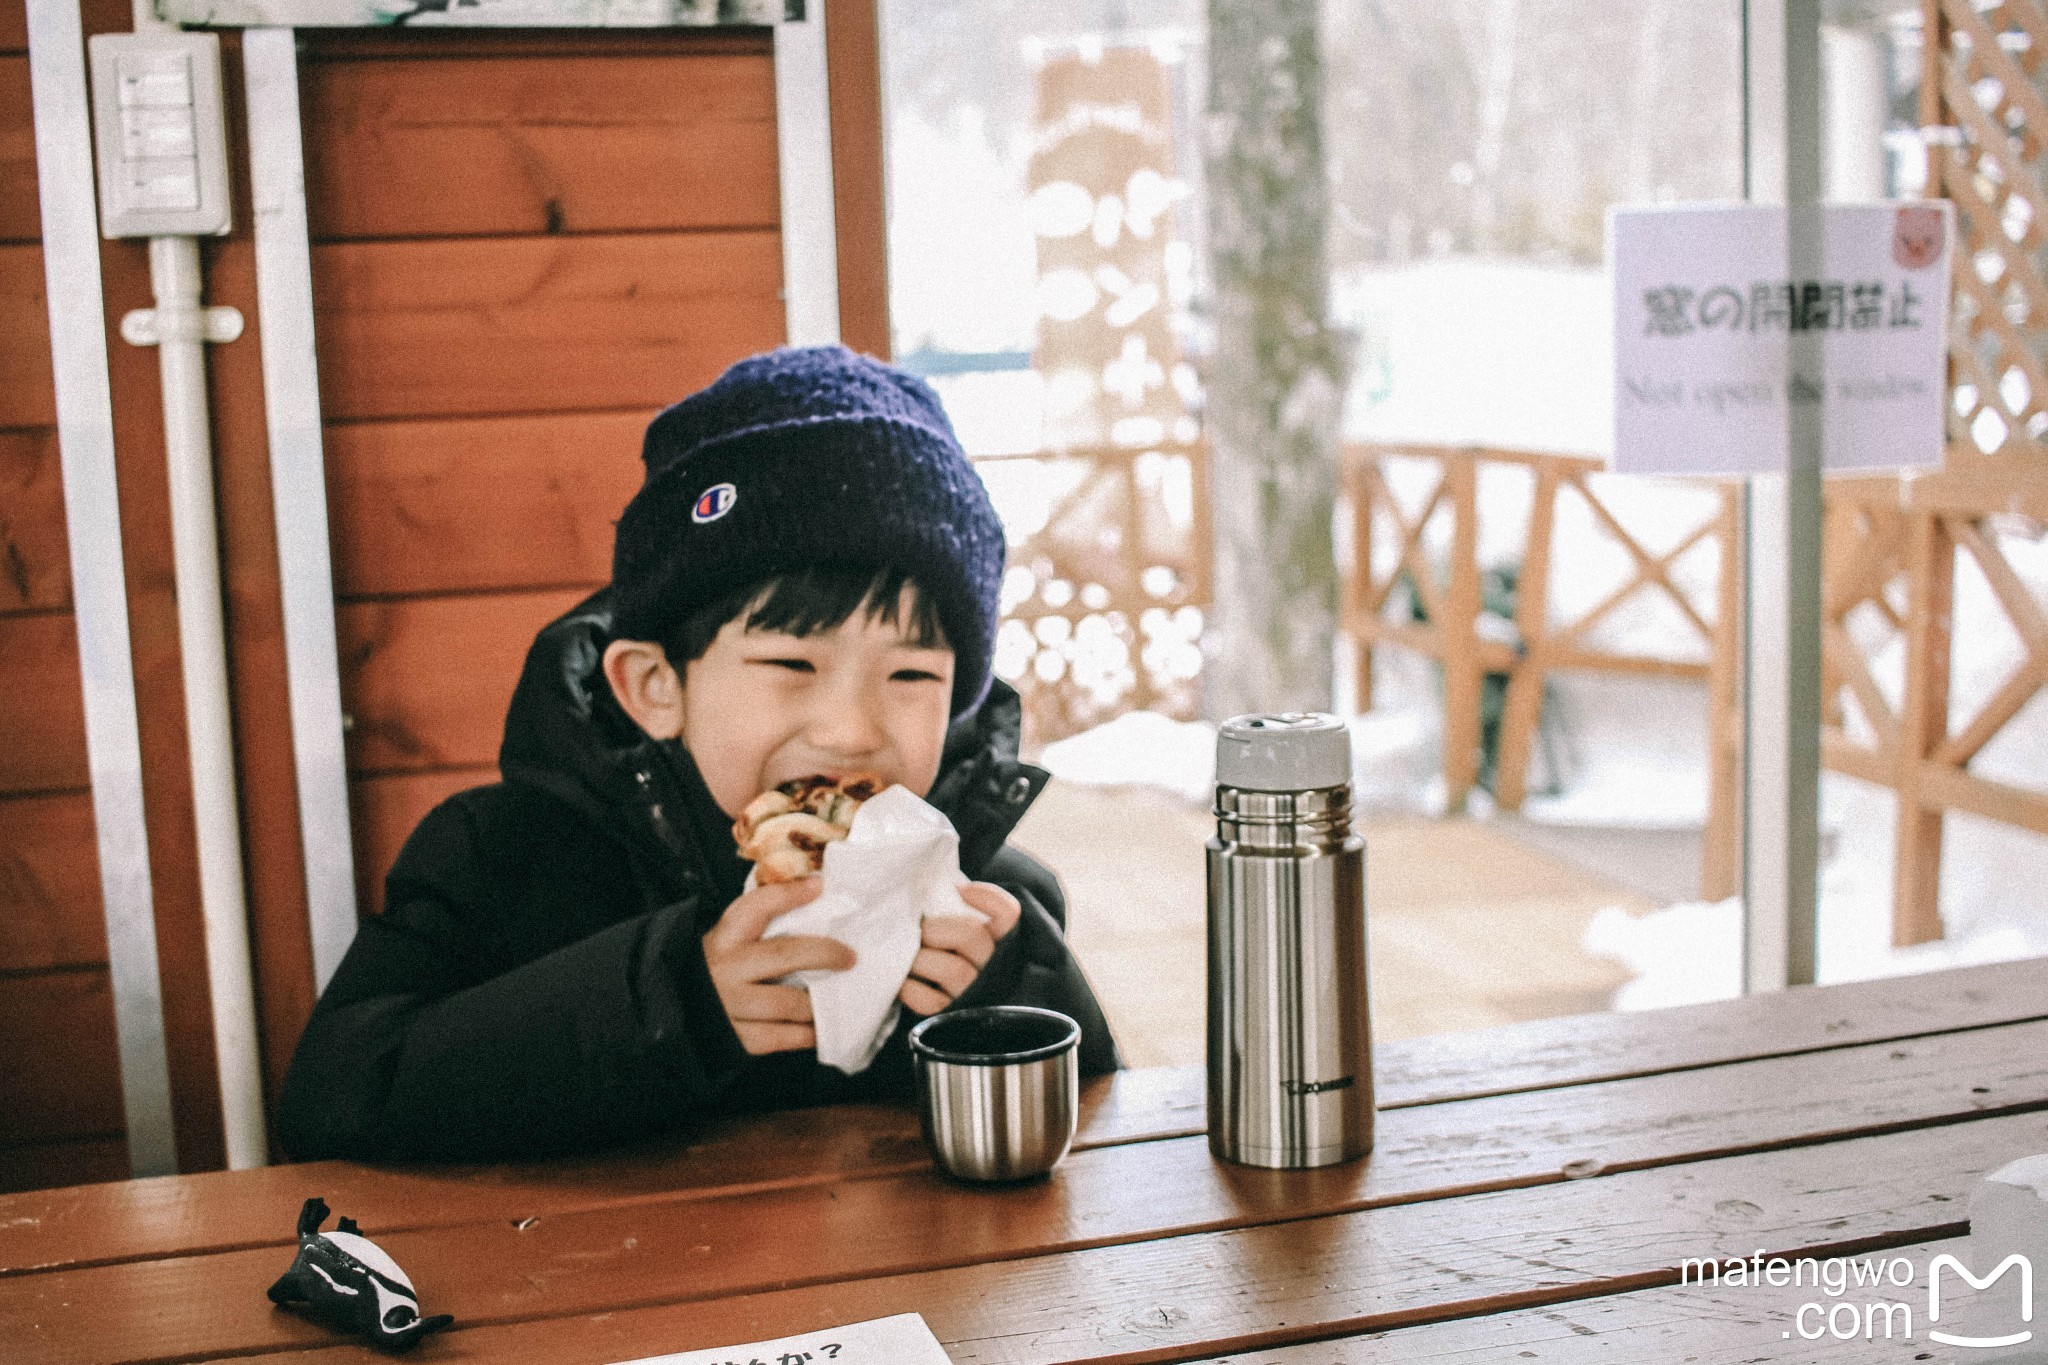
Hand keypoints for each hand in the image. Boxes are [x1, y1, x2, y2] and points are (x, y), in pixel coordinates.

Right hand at [703, 877, 854, 1054]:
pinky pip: (783, 1038)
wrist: (677, 1011)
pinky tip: (817, 1028)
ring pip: (789, 1003)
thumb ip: (764, 920)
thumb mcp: (731, 939)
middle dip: (825, 954)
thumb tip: (814, 888)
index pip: (758, 906)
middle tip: (850, 958)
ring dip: (818, 1003)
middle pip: (786, 954)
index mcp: (725, 937)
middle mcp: (726, 969)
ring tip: (835, 998)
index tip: (818, 886)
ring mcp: (731, 1005)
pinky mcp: (737, 1039)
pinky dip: (806, 1034)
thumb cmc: (718, 969)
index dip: (790, 894)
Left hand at [898, 882, 1022, 1015]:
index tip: (958, 889)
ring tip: (907, 957)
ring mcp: (973, 996)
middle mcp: (994, 971)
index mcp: (1001, 945)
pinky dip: (911, 988)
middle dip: (936, 928)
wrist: (940, 1014)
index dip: (986, 896)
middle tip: (918, 930)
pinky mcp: (949, 1018)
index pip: (1008, 914)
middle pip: (971, 935)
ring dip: (921, 959)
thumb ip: (952, 911)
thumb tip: (936, 887)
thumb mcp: (955, 932)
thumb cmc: (941, 957)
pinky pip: (930, 1001)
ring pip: (952, 970)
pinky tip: (904, 982)